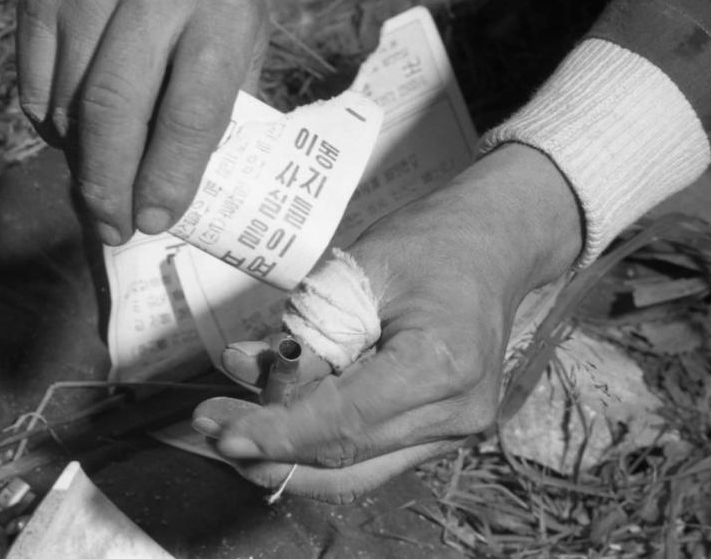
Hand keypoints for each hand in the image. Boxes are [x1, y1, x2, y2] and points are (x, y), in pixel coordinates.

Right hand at [17, 0, 267, 243]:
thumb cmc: (212, 4)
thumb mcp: (245, 46)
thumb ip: (226, 115)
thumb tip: (190, 202)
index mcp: (223, 6)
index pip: (192, 109)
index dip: (170, 175)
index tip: (155, 219)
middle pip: (115, 110)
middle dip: (110, 185)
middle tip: (113, 229)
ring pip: (70, 106)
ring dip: (83, 163)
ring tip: (104, 185)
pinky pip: (37, 91)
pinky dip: (55, 131)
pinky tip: (79, 138)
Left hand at [193, 144, 583, 502]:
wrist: (495, 244)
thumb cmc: (430, 241)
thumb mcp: (355, 274)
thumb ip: (306, 333)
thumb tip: (247, 373)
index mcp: (439, 364)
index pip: (341, 420)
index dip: (274, 433)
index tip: (220, 433)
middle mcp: (456, 412)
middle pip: (347, 458)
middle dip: (272, 452)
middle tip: (215, 431)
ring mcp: (457, 428)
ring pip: (357, 469)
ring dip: (292, 454)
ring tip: (238, 429)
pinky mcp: (445, 429)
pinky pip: (373, 452)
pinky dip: (323, 440)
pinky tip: (282, 420)